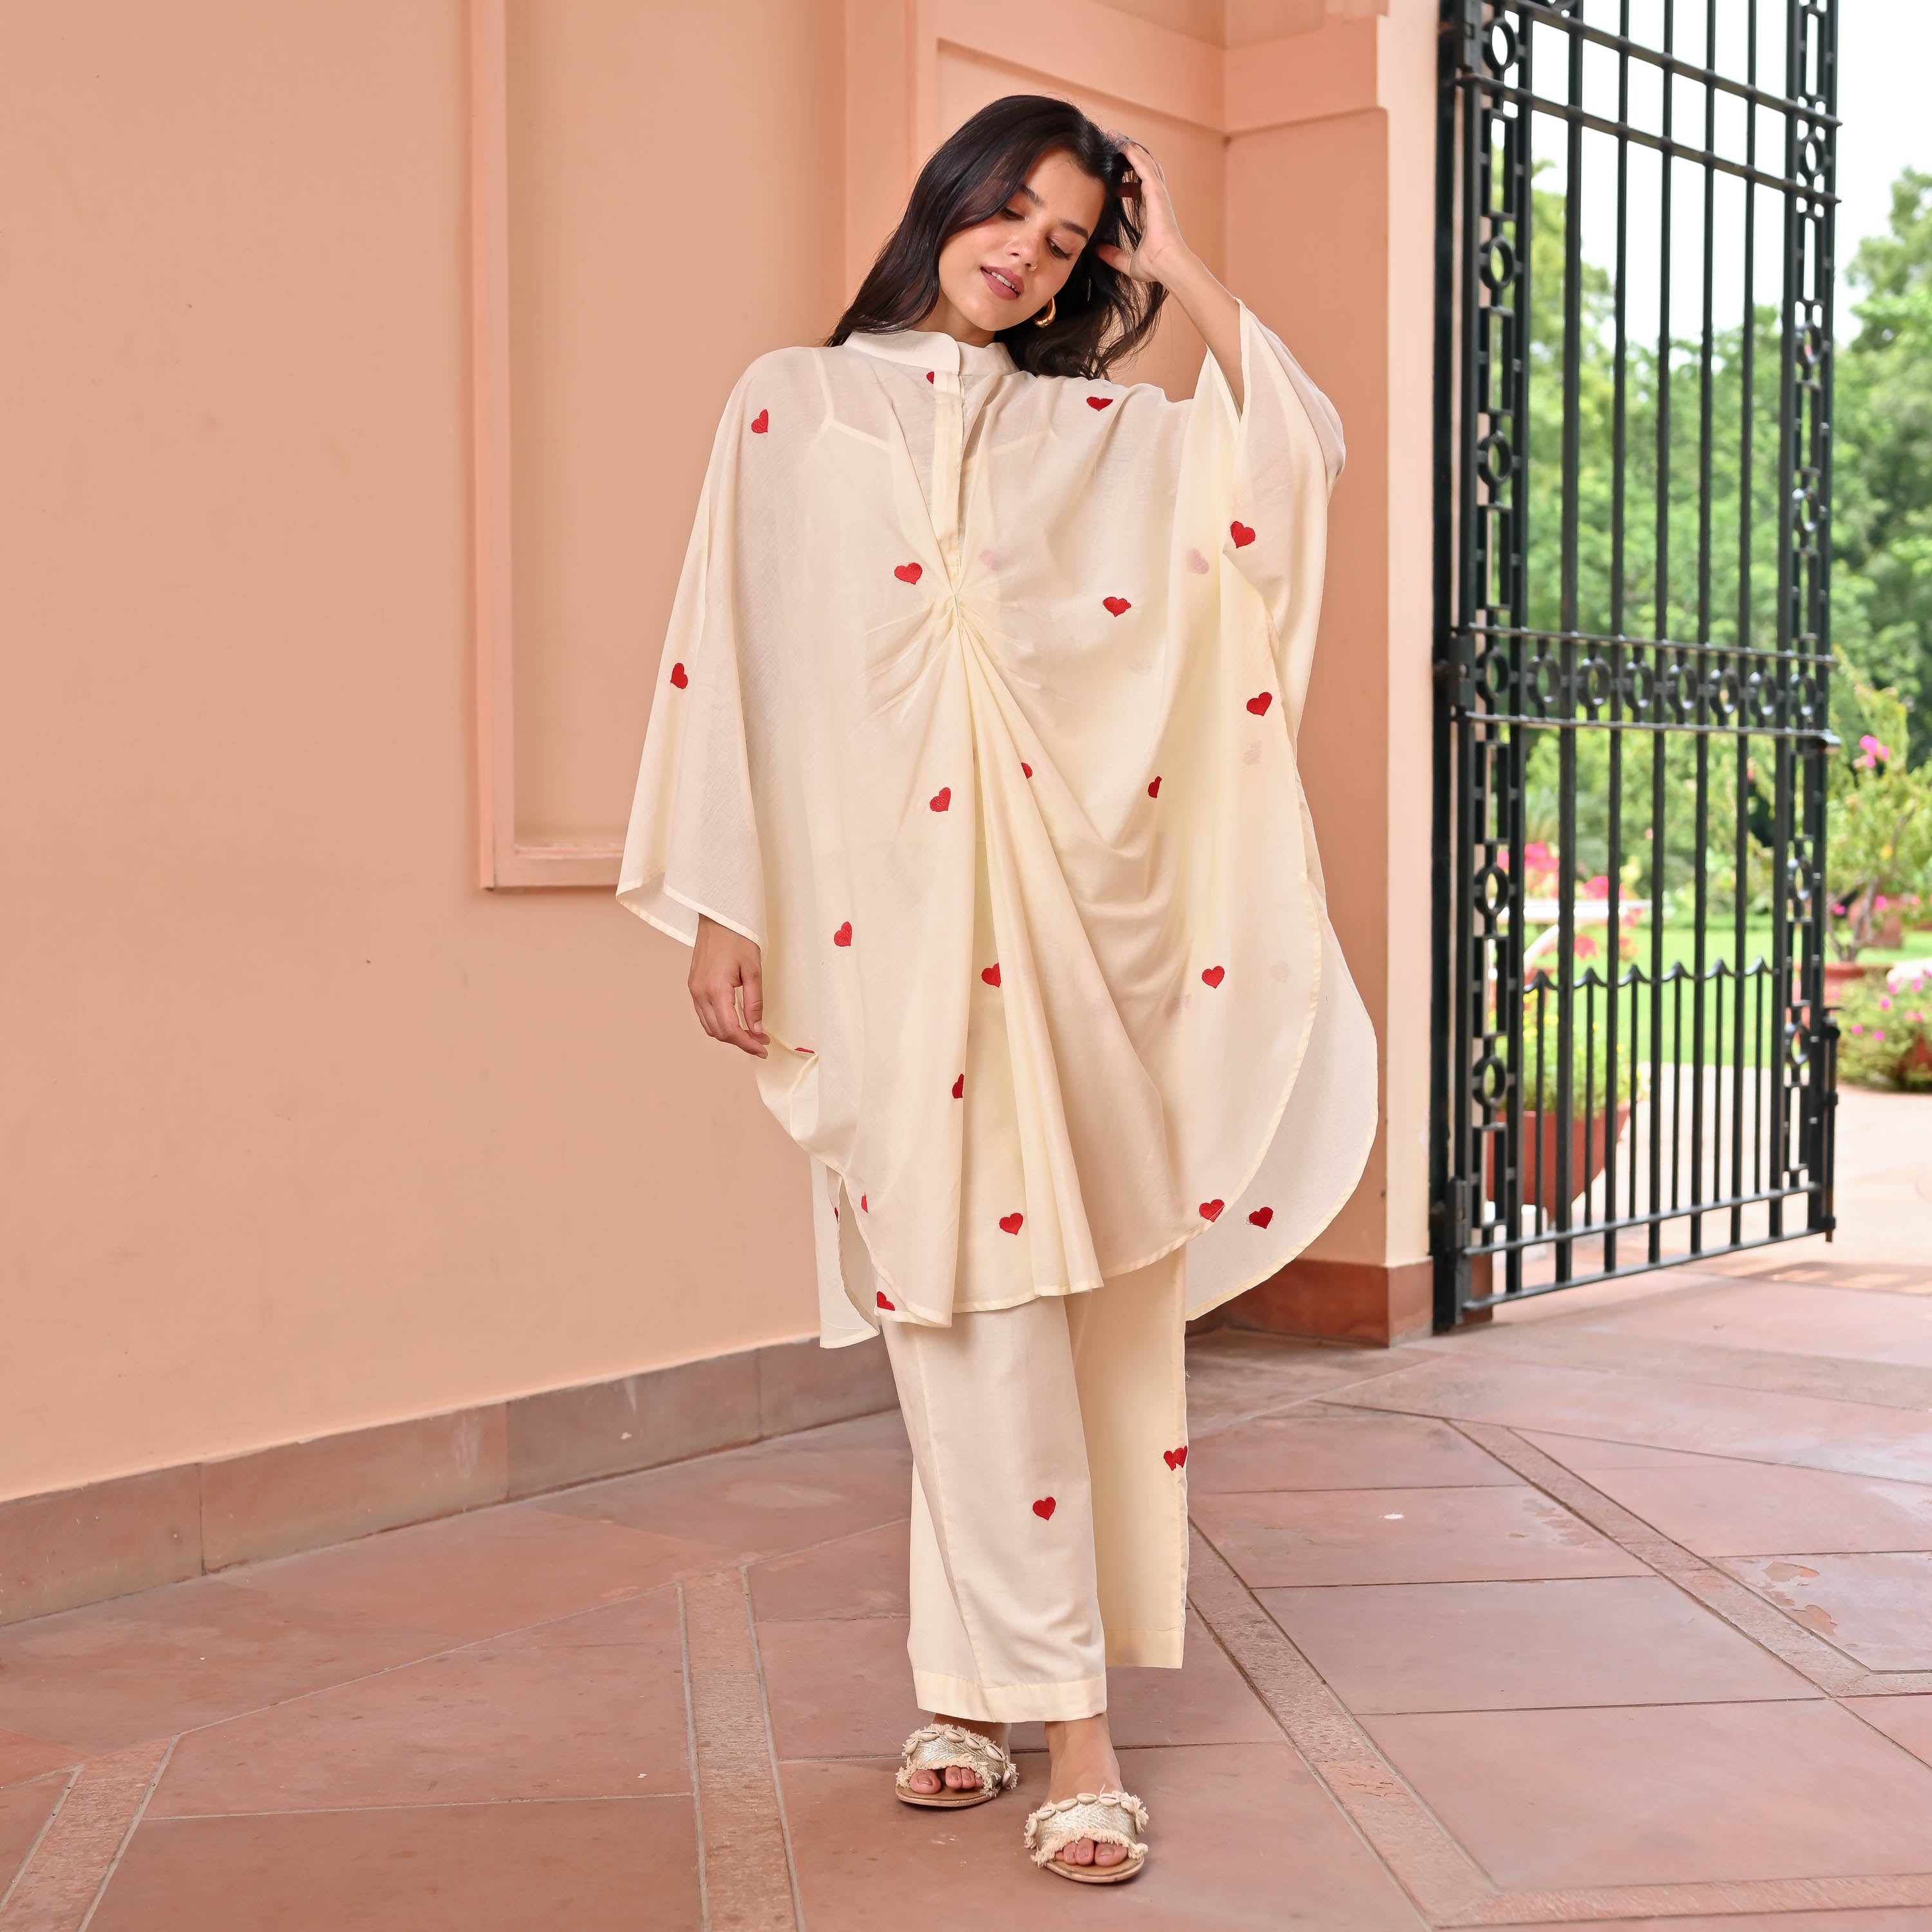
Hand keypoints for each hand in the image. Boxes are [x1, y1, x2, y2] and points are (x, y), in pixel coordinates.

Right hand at [690, 915, 768, 1056]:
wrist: (718, 919)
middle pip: (718, 1032)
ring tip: (750, 1033)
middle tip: (761, 1041)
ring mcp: (694, 990)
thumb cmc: (737, 938)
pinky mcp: (693, 986)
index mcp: (715, 989)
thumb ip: (754, 1003)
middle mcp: (700, 993)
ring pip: (709, 1027)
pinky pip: (704, 1015)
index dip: (747, 1043)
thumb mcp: (754, 971)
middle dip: (740, 1041)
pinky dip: (719, 1024)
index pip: (730, 1029)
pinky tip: (735, 1021)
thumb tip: (756, 1028)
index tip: (762, 1049)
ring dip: (729, 1035)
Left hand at [1095, 137, 1191, 284]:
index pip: (1138, 190)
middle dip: (1128, 157)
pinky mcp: (1156, 190)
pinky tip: (1121, 143)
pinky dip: (1132, 153)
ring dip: (1129, 148)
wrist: (1166, 263)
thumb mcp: (1128, 262)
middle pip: (1143, 170)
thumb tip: (1098, 251)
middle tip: (1112, 147)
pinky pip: (1143, 165)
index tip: (1111, 181)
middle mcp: (1155, 200)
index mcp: (1151, 213)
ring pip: (1143, 162)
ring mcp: (1157, 193)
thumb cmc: (1154, 265)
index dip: (1125, 183)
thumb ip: (1113, 255)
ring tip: (1114, 137)